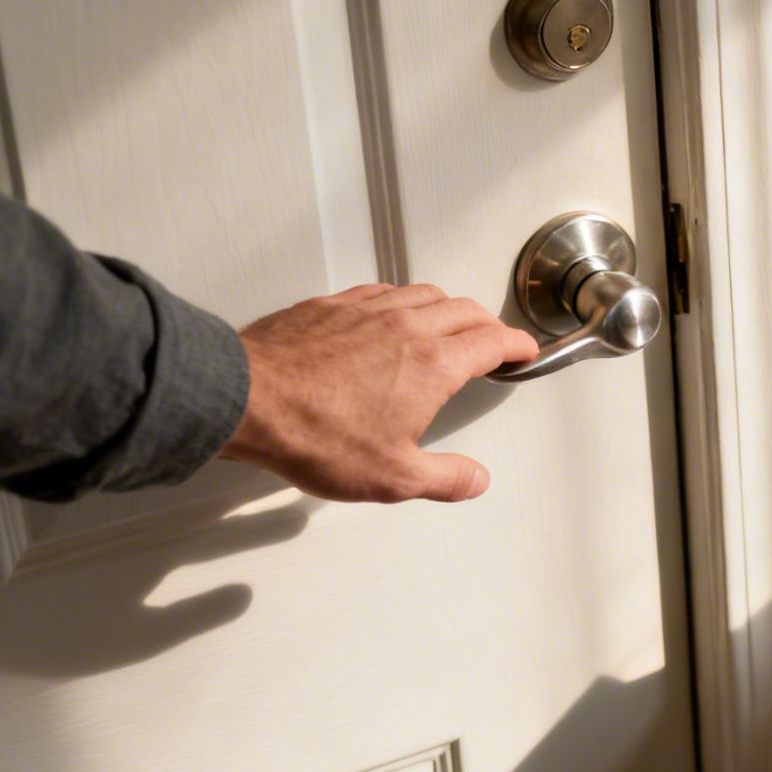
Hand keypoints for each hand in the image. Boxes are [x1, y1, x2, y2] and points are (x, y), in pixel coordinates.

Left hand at [219, 283, 539, 501]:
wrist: (246, 400)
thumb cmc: (314, 434)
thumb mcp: (393, 477)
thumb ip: (445, 478)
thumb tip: (476, 479)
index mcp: (433, 365)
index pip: (491, 342)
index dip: (516, 345)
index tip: (524, 350)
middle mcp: (406, 327)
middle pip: (464, 310)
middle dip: (487, 324)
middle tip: (494, 340)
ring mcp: (366, 311)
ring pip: (423, 293)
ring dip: (447, 307)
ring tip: (449, 323)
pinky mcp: (330, 306)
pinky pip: (380, 291)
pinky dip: (401, 300)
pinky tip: (390, 314)